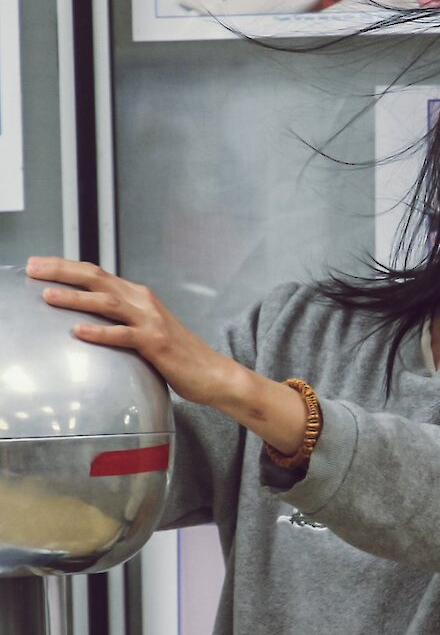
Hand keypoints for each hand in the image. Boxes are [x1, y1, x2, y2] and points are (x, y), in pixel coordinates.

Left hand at [25, 256, 238, 407]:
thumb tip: (88, 319)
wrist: (212, 372)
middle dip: (62, 271)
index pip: (97, 273)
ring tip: (47, 295)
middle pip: (98, 279)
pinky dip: (100, 332)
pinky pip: (123, 336)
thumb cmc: (177, 355)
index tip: (37, 263)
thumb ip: (121, 319)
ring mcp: (151, 322)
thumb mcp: (146, 329)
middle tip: (32, 268)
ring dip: (76, 297)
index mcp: (139, 297)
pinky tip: (78, 331)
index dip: (66, 266)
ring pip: (108, 302)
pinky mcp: (156, 343)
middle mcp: (144, 302)